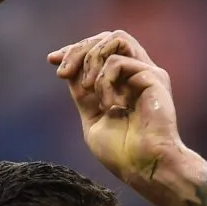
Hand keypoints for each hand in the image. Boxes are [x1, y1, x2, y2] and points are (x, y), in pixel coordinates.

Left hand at [48, 31, 183, 187]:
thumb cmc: (122, 154)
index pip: (99, 51)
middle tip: (62, 74)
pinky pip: (119, 62)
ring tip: (88, 88)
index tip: (52, 60)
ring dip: (92, 60)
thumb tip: (69, 70)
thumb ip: (83, 94)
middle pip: (105, 38)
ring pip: (115, 39)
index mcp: (124, 84)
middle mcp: (137, 74)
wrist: (142, 167)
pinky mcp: (154, 78)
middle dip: (79, 51)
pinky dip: (106, 81)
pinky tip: (111, 105)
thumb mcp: (91, 119)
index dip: (74, 50)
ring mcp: (147, 74)